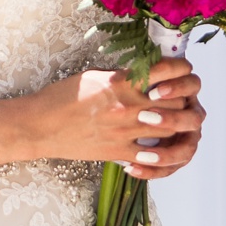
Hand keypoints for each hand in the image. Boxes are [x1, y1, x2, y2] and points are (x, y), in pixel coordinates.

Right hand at [29, 58, 204, 177]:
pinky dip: (162, 152)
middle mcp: (129, 106)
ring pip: (172, 128)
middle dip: (185, 97)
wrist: (40, 126)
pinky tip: (159, 147)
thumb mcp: (95, 75)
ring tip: (176, 119)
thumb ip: (123, 75)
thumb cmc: (62, 96)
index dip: (182, 69)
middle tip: (181, 96)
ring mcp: (126, 131)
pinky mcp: (119, 152)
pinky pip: (152, 156)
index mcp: (122, 82)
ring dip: (180, 123)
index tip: (182, 69)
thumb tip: (146, 73)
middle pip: (178, 101)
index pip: (169, 71)